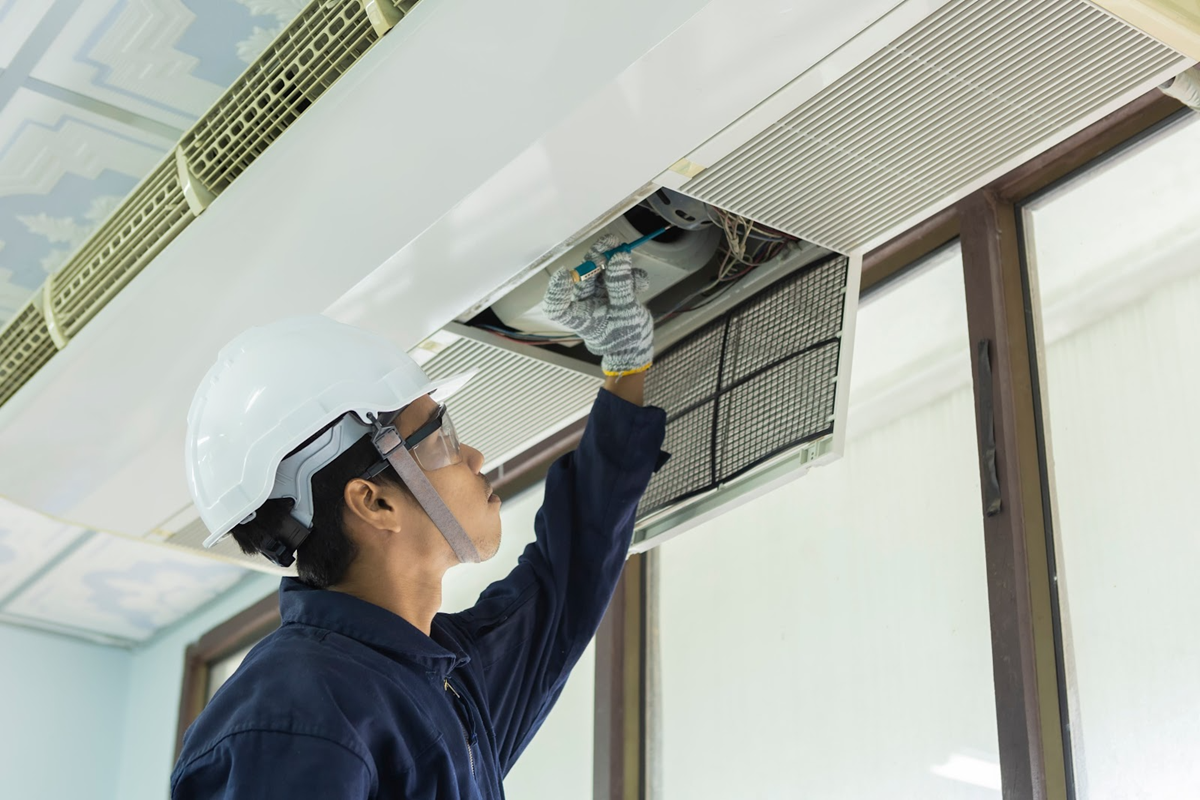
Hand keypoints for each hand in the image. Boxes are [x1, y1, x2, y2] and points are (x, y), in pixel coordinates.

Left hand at [543, 234, 653, 376]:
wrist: (638, 348)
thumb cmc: (624, 338)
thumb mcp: (625, 313)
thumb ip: (621, 286)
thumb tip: (619, 257)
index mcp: (580, 317)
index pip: (558, 307)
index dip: (556, 291)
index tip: (564, 274)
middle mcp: (586, 304)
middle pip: (584, 277)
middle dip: (596, 257)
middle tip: (610, 242)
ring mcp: (600, 296)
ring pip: (602, 272)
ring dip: (615, 261)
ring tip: (625, 253)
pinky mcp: (614, 292)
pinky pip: (619, 278)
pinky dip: (631, 276)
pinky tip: (640, 282)